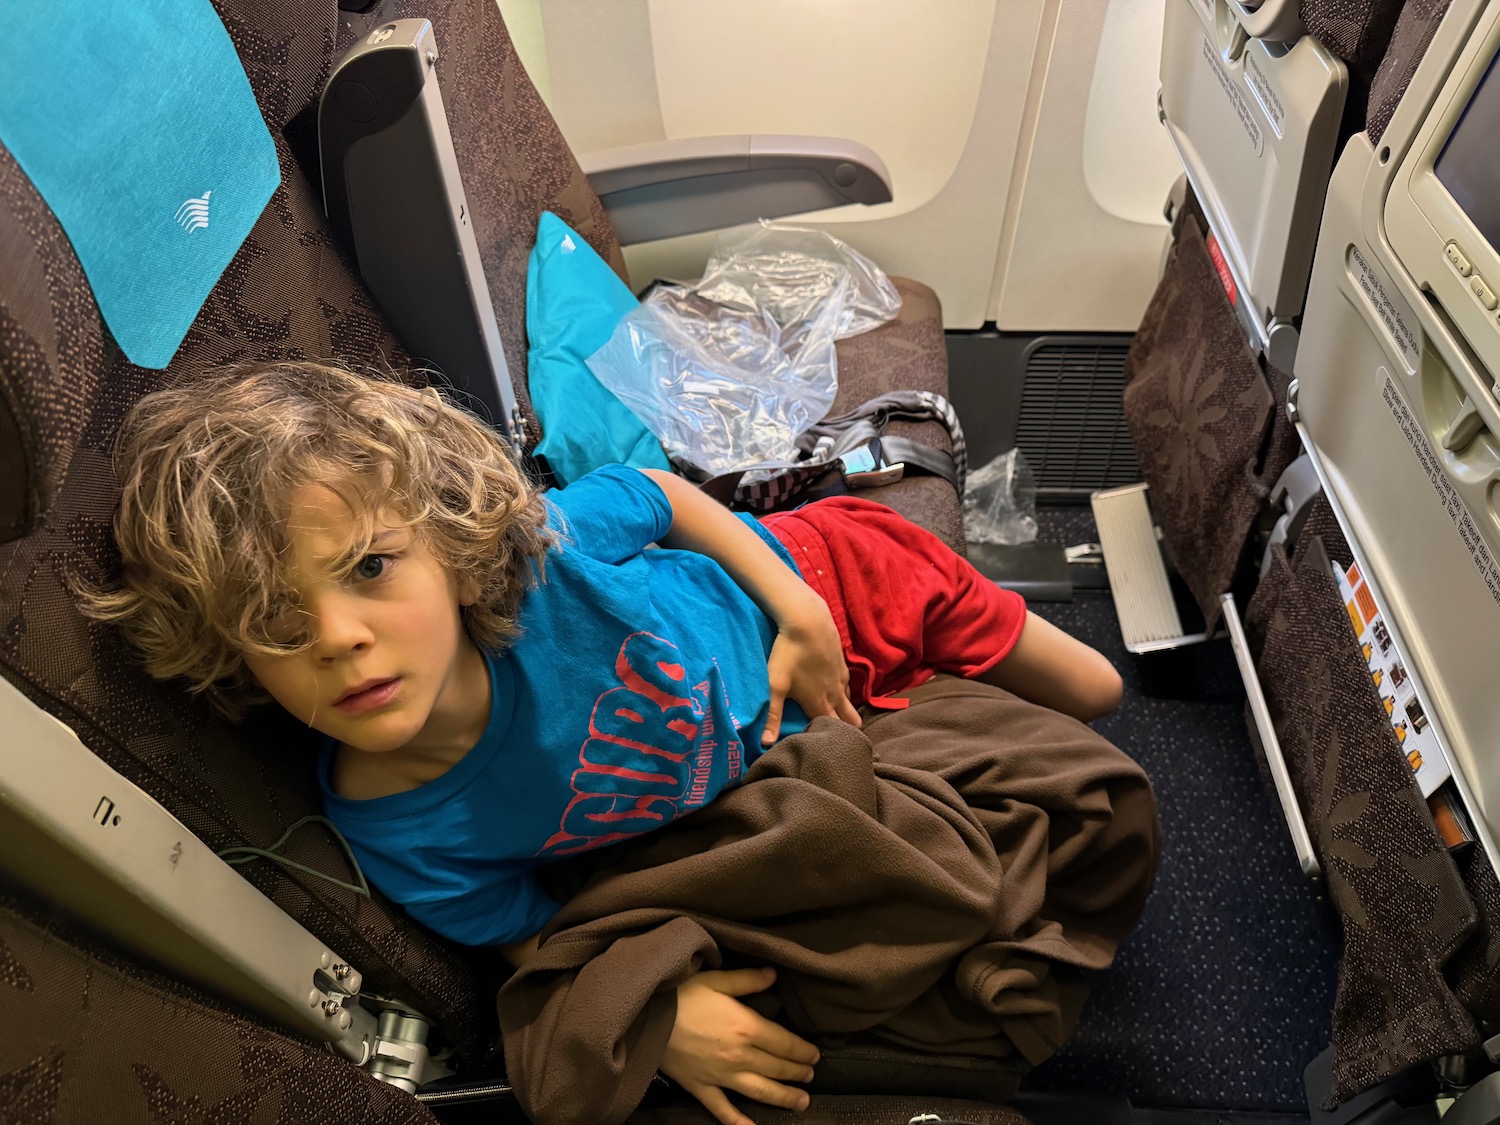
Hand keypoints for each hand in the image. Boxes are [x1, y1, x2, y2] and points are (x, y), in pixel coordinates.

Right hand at [661, 968, 819, 1124]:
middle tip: (810, 1076)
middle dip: (797, 1073)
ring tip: (801, 1102)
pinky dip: (738, 1122)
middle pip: (776, 1068)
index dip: (802, 1051)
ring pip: (760, 1091)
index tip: (814, 1056)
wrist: (646, 1018)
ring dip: (783, 1098)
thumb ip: (748, 980)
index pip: (784, 1043)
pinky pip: (723, 1110)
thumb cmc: (681, 995)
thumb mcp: (717, 980)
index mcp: (746, 1027)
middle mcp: (739, 1056)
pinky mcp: (701, 1087)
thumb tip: (773, 975)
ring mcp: (720, 1076)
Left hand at [763, 595, 861, 744]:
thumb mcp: (775, 685)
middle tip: (843, 740)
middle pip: (849, 720)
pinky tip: (836, 690)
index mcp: (819, 704)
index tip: (830, 750)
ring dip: (847, 712)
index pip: (831, 730)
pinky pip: (847, 685)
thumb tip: (766, 743)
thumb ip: (772, 715)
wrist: (809, 622)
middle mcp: (835, 694)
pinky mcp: (842, 664)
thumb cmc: (789, 654)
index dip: (831, 741)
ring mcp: (841, 678)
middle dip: (848, 731)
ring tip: (839, 719)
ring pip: (849, 702)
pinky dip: (844, 693)